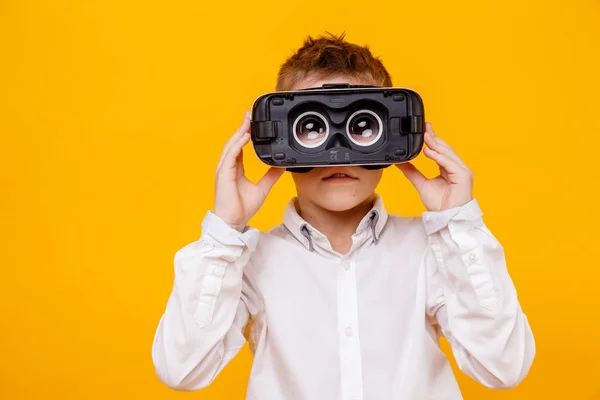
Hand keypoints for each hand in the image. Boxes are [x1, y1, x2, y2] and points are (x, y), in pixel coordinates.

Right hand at [214, 110, 284, 230]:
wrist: (233, 222)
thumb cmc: (242, 208)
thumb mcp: (262, 188)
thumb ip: (271, 176)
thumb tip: (282, 166)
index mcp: (235, 168)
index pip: (239, 146)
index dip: (245, 133)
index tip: (253, 123)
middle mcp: (228, 166)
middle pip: (234, 141)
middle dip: (242, 127)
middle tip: (250, 114)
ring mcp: (224, 169)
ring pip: (231, 145)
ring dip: (239, 132)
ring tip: (248, 121)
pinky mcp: (223, 174)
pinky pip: (230, 155)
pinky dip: (237, 145)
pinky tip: (245, 137)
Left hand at [396, 122, 472, 211]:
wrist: (447, 219)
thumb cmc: (440, 205)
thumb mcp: (422, 184)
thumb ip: (412, 172)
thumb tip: (401, 162)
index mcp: (449, 168)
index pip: (440, 149)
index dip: (432, 138)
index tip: (424, 129)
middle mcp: (457, 167)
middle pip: (444, 148)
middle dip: (433, 137)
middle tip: (423, 127)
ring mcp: (462, 171)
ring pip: (447, 153)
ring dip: (435, 144)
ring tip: (424, 136)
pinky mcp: (463, 176)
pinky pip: (449, 163)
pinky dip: (438, 156)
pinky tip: (428, 151)